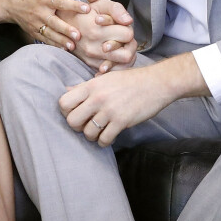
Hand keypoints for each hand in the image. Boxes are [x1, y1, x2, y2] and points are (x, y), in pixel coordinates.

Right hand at [2, 0, 89, 50]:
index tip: (87, 9)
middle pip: (54, 22)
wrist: (11, 3)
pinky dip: (54, 44)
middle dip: (66, 29)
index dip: (74, 5)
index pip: (60, 2)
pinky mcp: (33, 32)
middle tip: (78, 35)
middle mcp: (40, 12)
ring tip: (72, 46)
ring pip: (50, 34)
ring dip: (61, 40)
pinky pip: (44, 39)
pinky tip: (64, 49)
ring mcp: (35, 24)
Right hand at [58, 0, 136, 72]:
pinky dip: (116, 62)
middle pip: (127, 55)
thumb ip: (116, 9)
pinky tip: (115, 53)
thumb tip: (129, 21)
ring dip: (124, 54)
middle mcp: (94, 47)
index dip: (128, 29)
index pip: (127, 35)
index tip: (122, 25)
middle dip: (129, 45)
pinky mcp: (90, 63)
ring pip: (120, 65)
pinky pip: (111, 70)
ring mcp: (91, 58)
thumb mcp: (100, 4)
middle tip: (124, 37)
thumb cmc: (85, 11)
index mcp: (97, 31)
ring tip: (120, 43)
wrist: (63, 22)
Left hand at [59, 62, 175, 146]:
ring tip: (100, 130)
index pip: (64, 102)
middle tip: (87, 124)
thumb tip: (66, 91)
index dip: (66, 111)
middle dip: (77, 126)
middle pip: (72, 121)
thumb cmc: (130, 80)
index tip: (76, 112)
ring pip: (87, 133)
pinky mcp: (121, 121)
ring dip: (92, 135)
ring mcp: (109, 110)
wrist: (155, 83)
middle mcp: (97, 98)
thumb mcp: (105, 78)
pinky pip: (104, 140)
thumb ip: (85, 86)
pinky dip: (104, 141)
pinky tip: (109, 135)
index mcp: (91, 85)